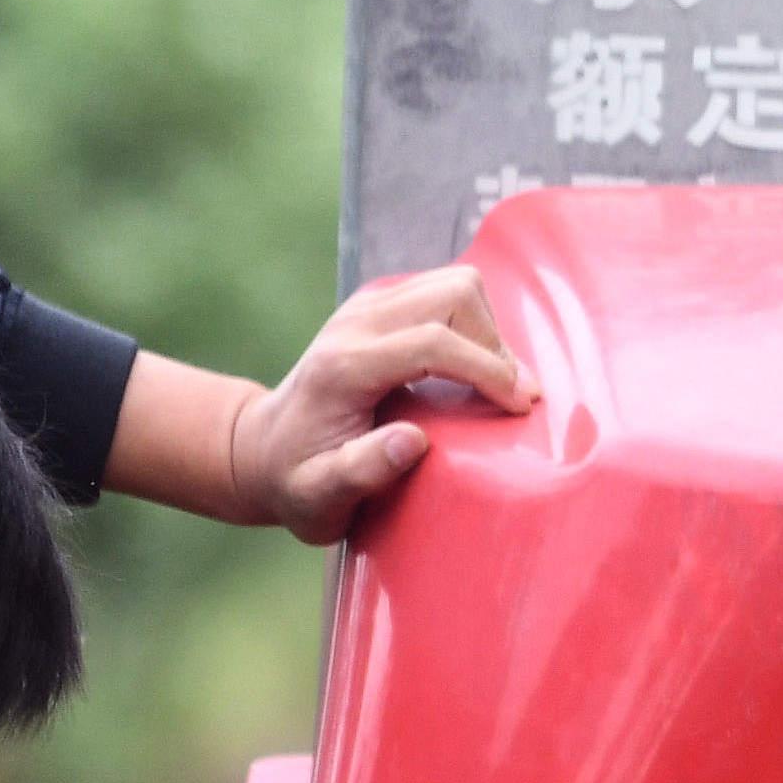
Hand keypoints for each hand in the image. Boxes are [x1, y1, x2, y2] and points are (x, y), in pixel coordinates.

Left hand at [219, 263, 532, 543]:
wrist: (261, 449)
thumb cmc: (295, 482)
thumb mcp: (318, 498)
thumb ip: (360, 472)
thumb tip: (414, 441)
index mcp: (344, 367)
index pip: (433, 342)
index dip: (488, 369)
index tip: (520, 406)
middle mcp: (356, 324)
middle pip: (452, 294)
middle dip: (493, 342)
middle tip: (508, 396)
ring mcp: (367, 308)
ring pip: (454, 283)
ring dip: (487, 329)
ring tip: (495, 381)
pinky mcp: (379, 306)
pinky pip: (443, 292)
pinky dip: (471, 324)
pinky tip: (471, 367)